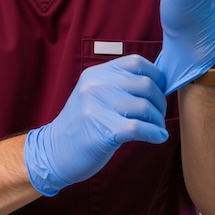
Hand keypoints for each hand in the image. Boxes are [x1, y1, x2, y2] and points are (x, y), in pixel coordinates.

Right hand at [24, 55, 168, 196]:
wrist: (54, 152)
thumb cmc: (82, 126)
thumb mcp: (94, 95)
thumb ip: (119, 85)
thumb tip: (159, 84)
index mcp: (96, 73)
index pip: (137, 62)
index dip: (156, 76)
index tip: (160, 91)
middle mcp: (96, 85)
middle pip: (146, 84)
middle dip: (160, 102)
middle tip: (158, 116)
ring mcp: (97, 106)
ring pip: (145, 106)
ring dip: (158, 121)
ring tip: (157, 129)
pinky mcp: (103, 130)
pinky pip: (140, 127)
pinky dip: (155, 133)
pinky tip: (157, 138)